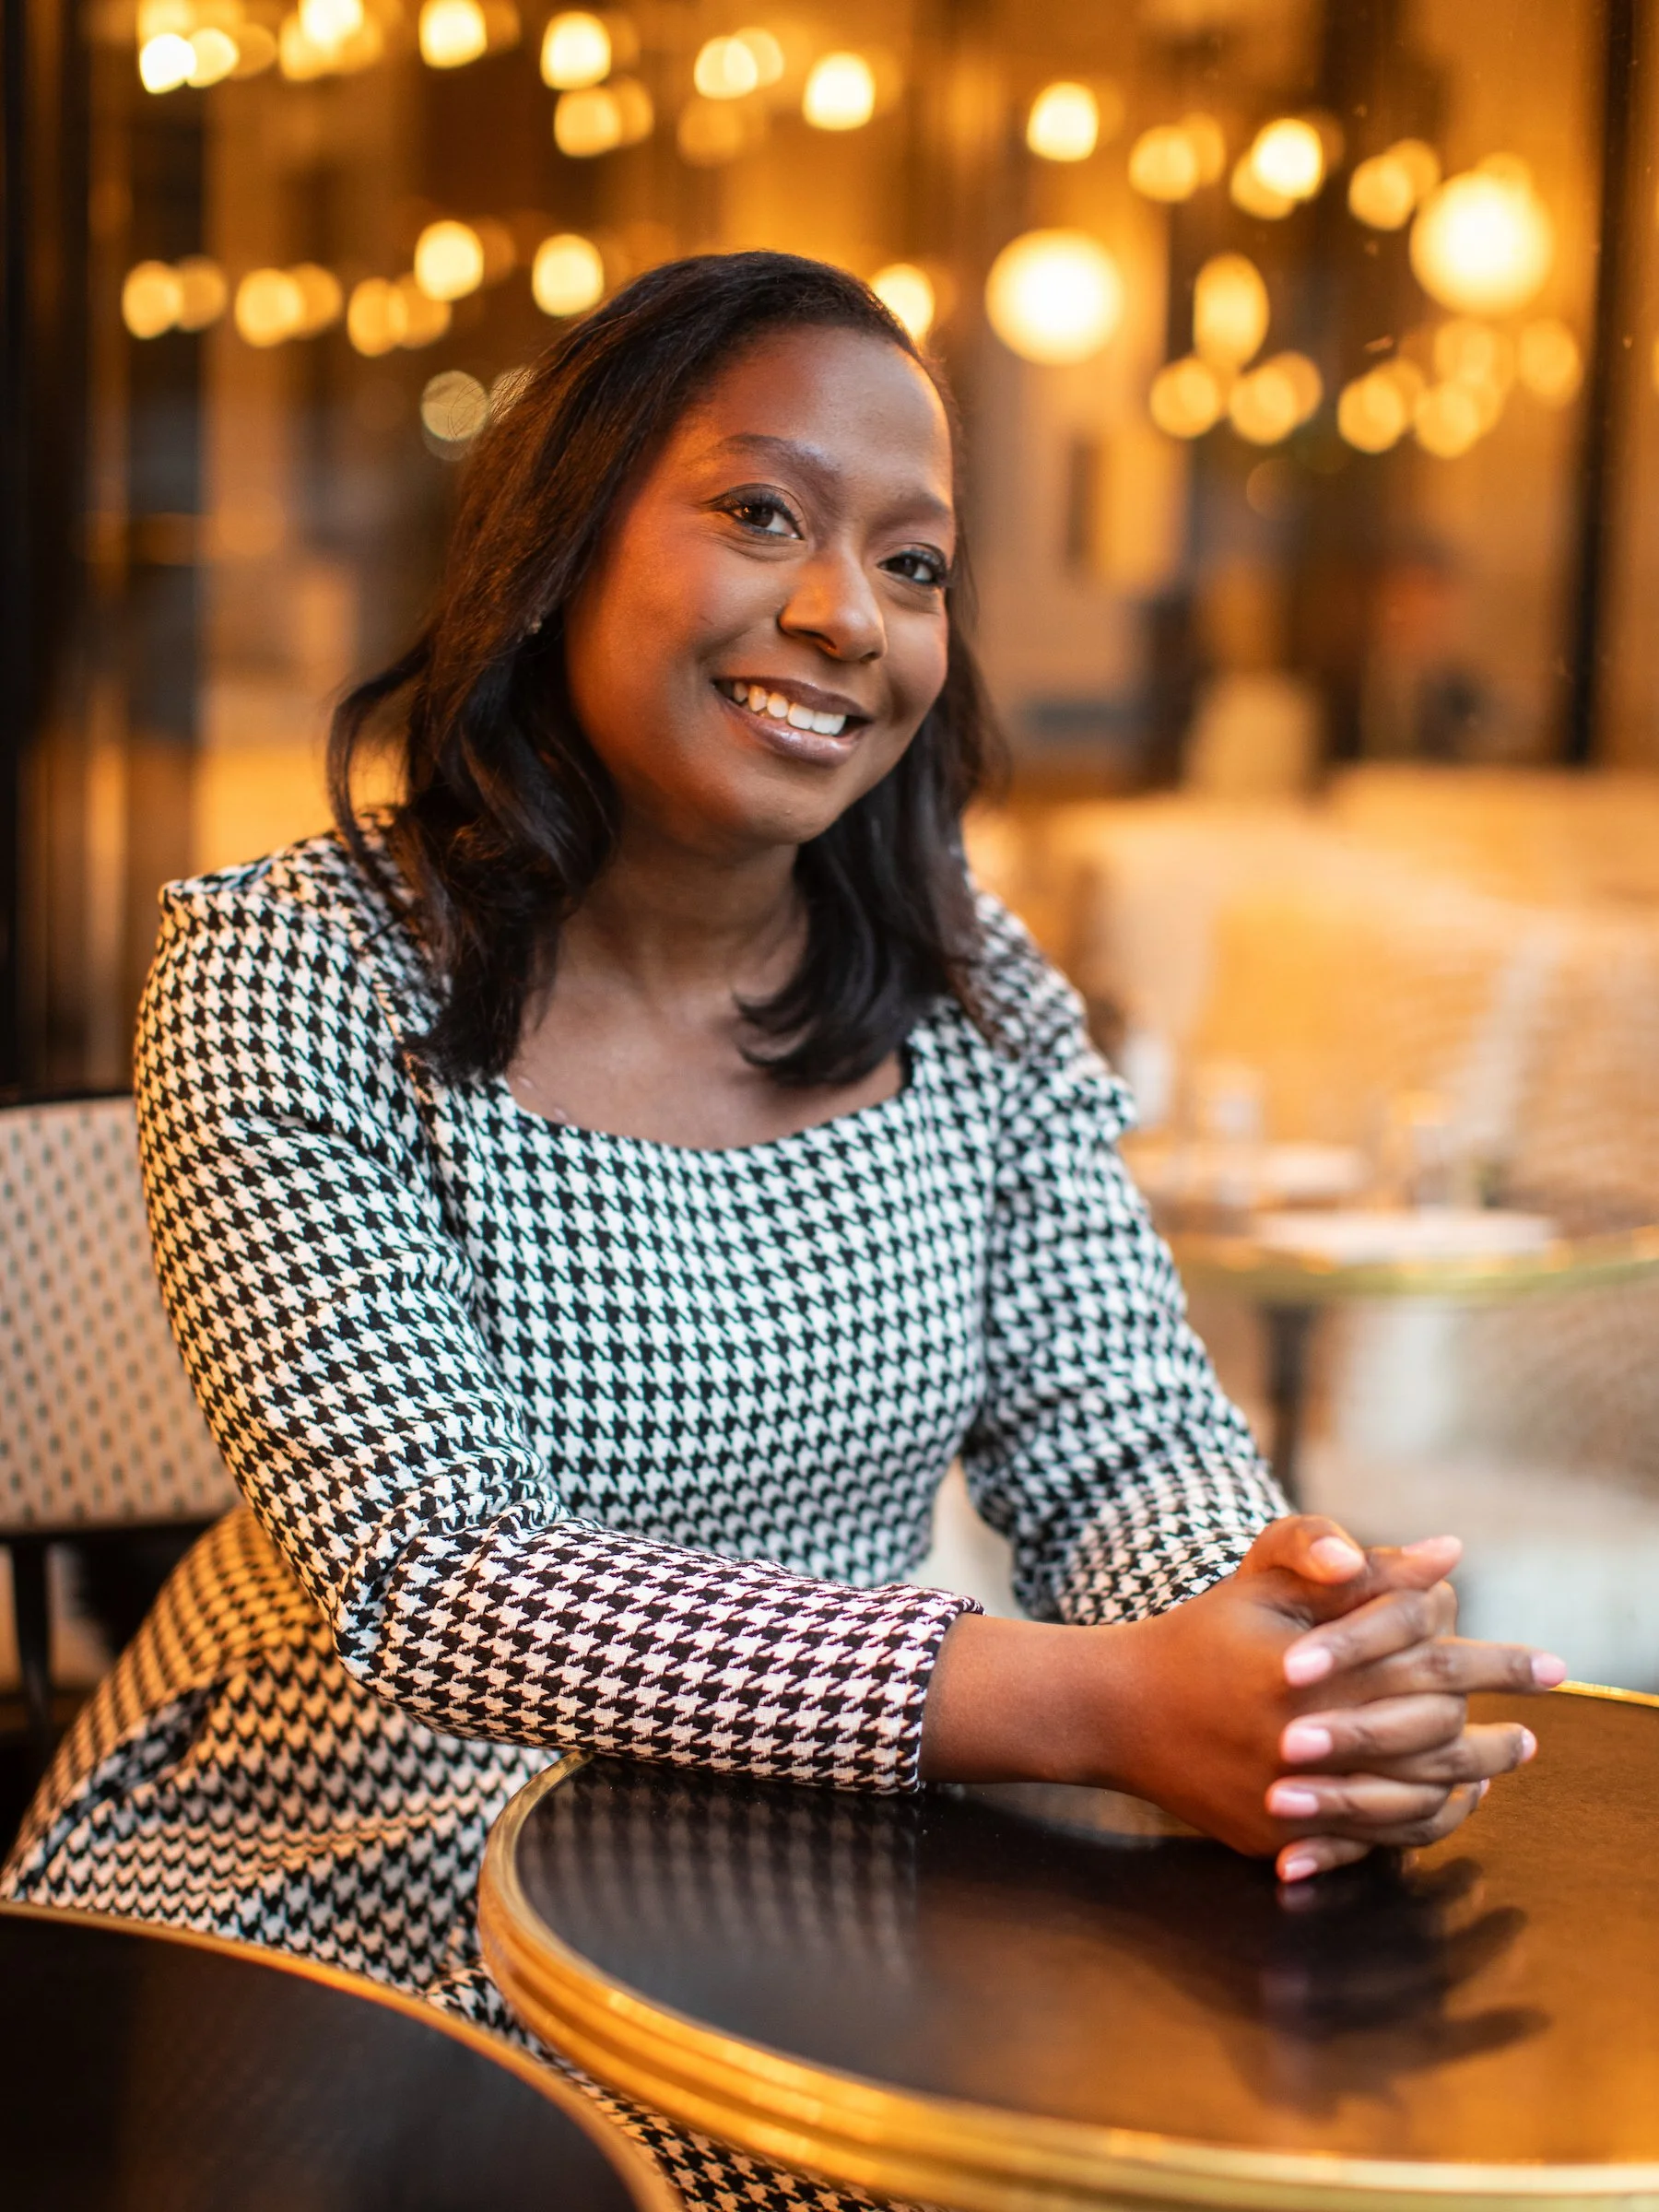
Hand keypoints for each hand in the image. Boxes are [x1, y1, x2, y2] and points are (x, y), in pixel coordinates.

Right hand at [917, 1514, 1563, 1879]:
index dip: (1499, 1664)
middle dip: (1495, 1732)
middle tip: (1532, 1725)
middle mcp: (1306, 1741)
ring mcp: (1292, 1797)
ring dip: (1470, 1781)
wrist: (1117, 1713)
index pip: (1430, 1665)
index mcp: (1309, 1672)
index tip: (1552, 1666)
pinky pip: (1372, 1840)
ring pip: (1412, 1801)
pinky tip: (1446, 1799)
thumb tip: (1444, 1553)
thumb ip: (1344, 1558)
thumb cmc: (1198, 1633)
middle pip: (1433, 1740)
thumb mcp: (1264, 1580)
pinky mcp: (1280, 1836)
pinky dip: (1421, 1821)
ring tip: (1501, 1762)